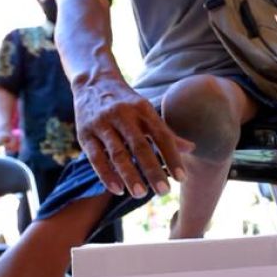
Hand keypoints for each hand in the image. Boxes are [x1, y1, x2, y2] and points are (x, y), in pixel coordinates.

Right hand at [73, 75, 193, 197]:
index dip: (172, 156)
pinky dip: (106, 174)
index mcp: (143, 110)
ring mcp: (102, 124)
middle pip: (140, 146)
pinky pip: (95, 157)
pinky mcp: (85, 133)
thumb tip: (192, 149)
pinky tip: (117, 189)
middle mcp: (123, 115)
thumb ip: (166, 132)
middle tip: (164, 191)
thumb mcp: (147, 112)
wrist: (94, 82)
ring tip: (141, 194)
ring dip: (130, 175)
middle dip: (152, 170)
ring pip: (118, 153)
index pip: (161, 135)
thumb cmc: (127, 103)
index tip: (181, 178)